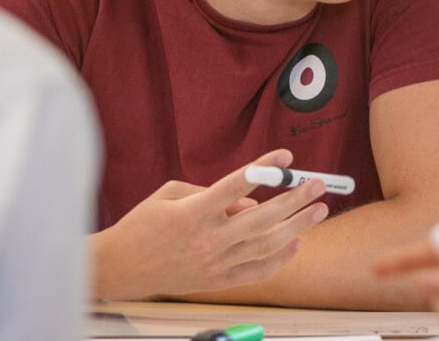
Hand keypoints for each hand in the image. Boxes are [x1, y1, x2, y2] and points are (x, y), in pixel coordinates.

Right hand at [91, 149, 328, 298]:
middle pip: (262, 217)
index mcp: (194, 212)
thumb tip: (251, 203)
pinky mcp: (217, 282)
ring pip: (266, 244)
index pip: (238, 185)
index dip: (265, 168)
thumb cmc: (143, 224)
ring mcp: (214, 264)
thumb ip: (213, 194)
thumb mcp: (170, 195)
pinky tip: (297, 242)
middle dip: (295, 199)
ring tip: (319, 209)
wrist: (119, 268)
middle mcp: (208, 239)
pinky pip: (257, 271)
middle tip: (319, 183)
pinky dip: (280, 258)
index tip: (286, 155)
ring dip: (297, 226)